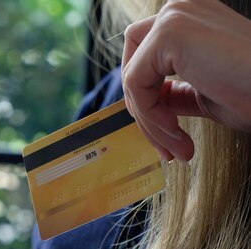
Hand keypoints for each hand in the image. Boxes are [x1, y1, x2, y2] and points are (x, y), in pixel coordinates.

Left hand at [122, 0, 250, 160]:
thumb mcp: (204, 94)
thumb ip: (173, 92)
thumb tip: (150, 102)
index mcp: (190, 20)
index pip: (144, 57)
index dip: (147, 100)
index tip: (167, 135)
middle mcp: (180, 9)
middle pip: (132, 63)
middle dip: (143, 110)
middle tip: (167, 146)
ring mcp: (174, 16)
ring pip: (131, 76)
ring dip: (149, 119)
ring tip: (176, 145)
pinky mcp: (169, 33)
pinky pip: (135, 82)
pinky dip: (149, 113)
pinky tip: (175, 130)